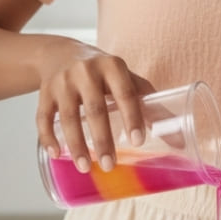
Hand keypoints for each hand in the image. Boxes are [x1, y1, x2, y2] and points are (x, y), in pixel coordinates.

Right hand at [35, 44, 153, 172]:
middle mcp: (86, 71)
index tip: (138, 140)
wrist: (61, 52)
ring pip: (67, 117)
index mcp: (113, 66)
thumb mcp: (124, 77)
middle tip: (110, 164)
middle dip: (102, 139)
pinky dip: (48, 137)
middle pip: (95, 109)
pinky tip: (57, 154)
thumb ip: (147, 100)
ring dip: (76, 145)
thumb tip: (176, 138)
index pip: (126, 93)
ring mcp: (62, 81)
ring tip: (85, 167)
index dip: (133, 116)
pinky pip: (43, 117)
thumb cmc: (102, 72)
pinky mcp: (45, 92)